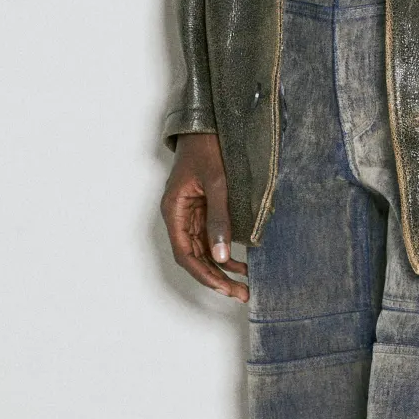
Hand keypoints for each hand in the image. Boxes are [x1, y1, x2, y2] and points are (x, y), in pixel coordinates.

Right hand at [161, 132, 248, 299]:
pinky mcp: (203, 210)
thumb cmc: (208, 148)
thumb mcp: (218, 184)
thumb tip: (221, 255)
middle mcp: (180, 216)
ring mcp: (191, 214)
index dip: (204, 274)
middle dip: (216, 277)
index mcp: (174, 211)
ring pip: (203, 251)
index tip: (224, 287)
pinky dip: (225, 252)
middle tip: (240, 293)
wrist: (208, 125)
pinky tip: (241, 264)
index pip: (186, 253)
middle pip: (195, 257)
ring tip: (244, 285)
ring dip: (222, 269)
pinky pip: (211, 238)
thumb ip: (219, 219)